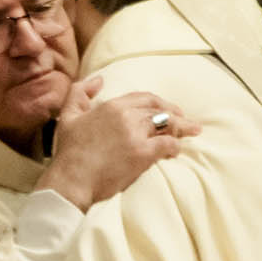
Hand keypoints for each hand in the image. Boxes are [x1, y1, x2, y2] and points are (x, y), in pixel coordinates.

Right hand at [38, 77, 199, 210]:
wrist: (71, 180)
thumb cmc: (68, 152)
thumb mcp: (67, 115)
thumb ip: (80, 92)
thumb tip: (99, 79)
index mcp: (111, 106)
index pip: (142, 97)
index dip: (158, 102)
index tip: (166, 107)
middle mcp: (126, 116)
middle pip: (158, 109)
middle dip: (175, 113)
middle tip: (186, 120)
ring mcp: (136, 134)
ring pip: (167, 124)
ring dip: (182, 127)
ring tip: (193, 131)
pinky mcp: (143, 154)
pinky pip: (167, 144)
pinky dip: (175, 146)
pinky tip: (176, 150)